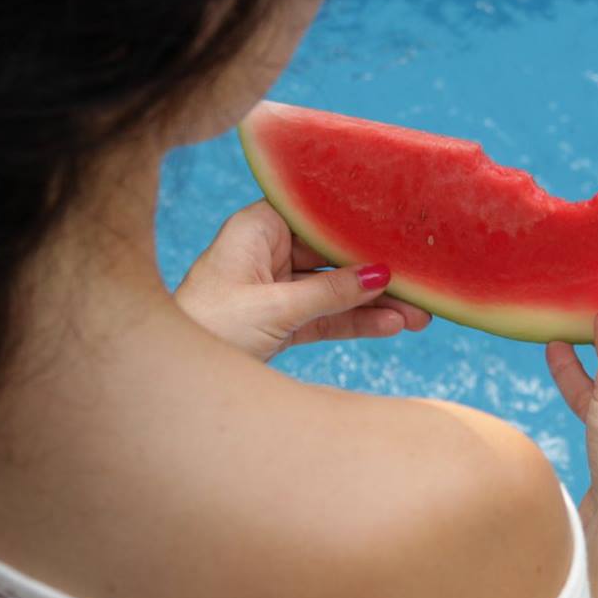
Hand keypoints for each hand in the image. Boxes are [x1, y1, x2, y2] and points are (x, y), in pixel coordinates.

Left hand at [174, 200, 431, 360]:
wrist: (175, 382)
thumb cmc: (208, 328)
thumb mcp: (275, 308)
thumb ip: (331, 292)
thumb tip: (382, 274)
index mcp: (256, 229)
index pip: (317, 215)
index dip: (357, 222)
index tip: (399, 228)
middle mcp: (267, 252)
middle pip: (333, 256)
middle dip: (377, 273)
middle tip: (422, 284)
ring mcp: (274, 287)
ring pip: (334, 290)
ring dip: (375, 304)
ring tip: (420, 315)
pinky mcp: (279, 320)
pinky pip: (325, 316)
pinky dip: (355, 322)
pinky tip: (392, 326)